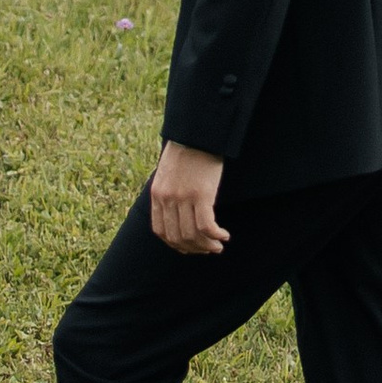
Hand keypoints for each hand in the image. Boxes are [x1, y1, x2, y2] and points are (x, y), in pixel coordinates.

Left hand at [148, 140, 229, 254]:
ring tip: (218, 246)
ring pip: (192, 235)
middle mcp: (167, 199)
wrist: (198, 132)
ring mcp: (183, 198)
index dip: (176, 244)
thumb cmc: (187, 150)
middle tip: (208, 250)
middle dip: (194, 249)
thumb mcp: (169, 172)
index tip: (189, 247)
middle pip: (177, 237)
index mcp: (157, 194)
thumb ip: (169, 191)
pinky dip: (215, 235)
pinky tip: (224, 235)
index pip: (161, 231)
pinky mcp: (201, 194)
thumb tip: (177, 211)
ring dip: (207, 245)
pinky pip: (206, 226)